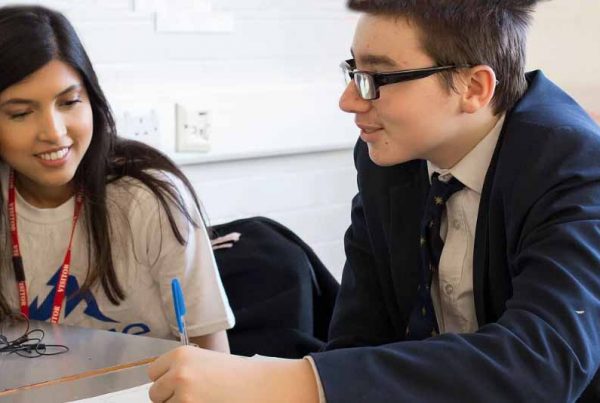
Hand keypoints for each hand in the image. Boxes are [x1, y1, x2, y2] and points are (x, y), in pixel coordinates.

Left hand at [147, 346, 318, 402]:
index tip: (178, 384)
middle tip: (194, 395)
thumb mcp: (206, 362)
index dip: (165, 380)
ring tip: (204, 399)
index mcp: (181, 355)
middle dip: (169, 397)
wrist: (262, 385)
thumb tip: (162, 385)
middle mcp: (178, 373)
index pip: (153, 373)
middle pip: (155, 394)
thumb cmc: (238, 374)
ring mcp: (183, 396)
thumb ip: (183, 369)